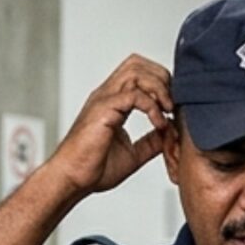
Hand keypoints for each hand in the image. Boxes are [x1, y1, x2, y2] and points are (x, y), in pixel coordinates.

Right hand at [46, 54, 174, 197]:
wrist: (72, 180)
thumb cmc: (91, 169)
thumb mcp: (132, 154)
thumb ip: (150, 142)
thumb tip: (168, 135)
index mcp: (112, 102)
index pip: (138, 72)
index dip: (160, 83)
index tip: (172, 107)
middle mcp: (107, 96)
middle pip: (138, 64)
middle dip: (162, 79)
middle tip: (172, 104)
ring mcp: (104, 100)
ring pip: (136, 72)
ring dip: (158, 88)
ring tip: (167, 110)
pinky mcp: (103, 110)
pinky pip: (135, 95)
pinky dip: (152, 107)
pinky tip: (158, 124)